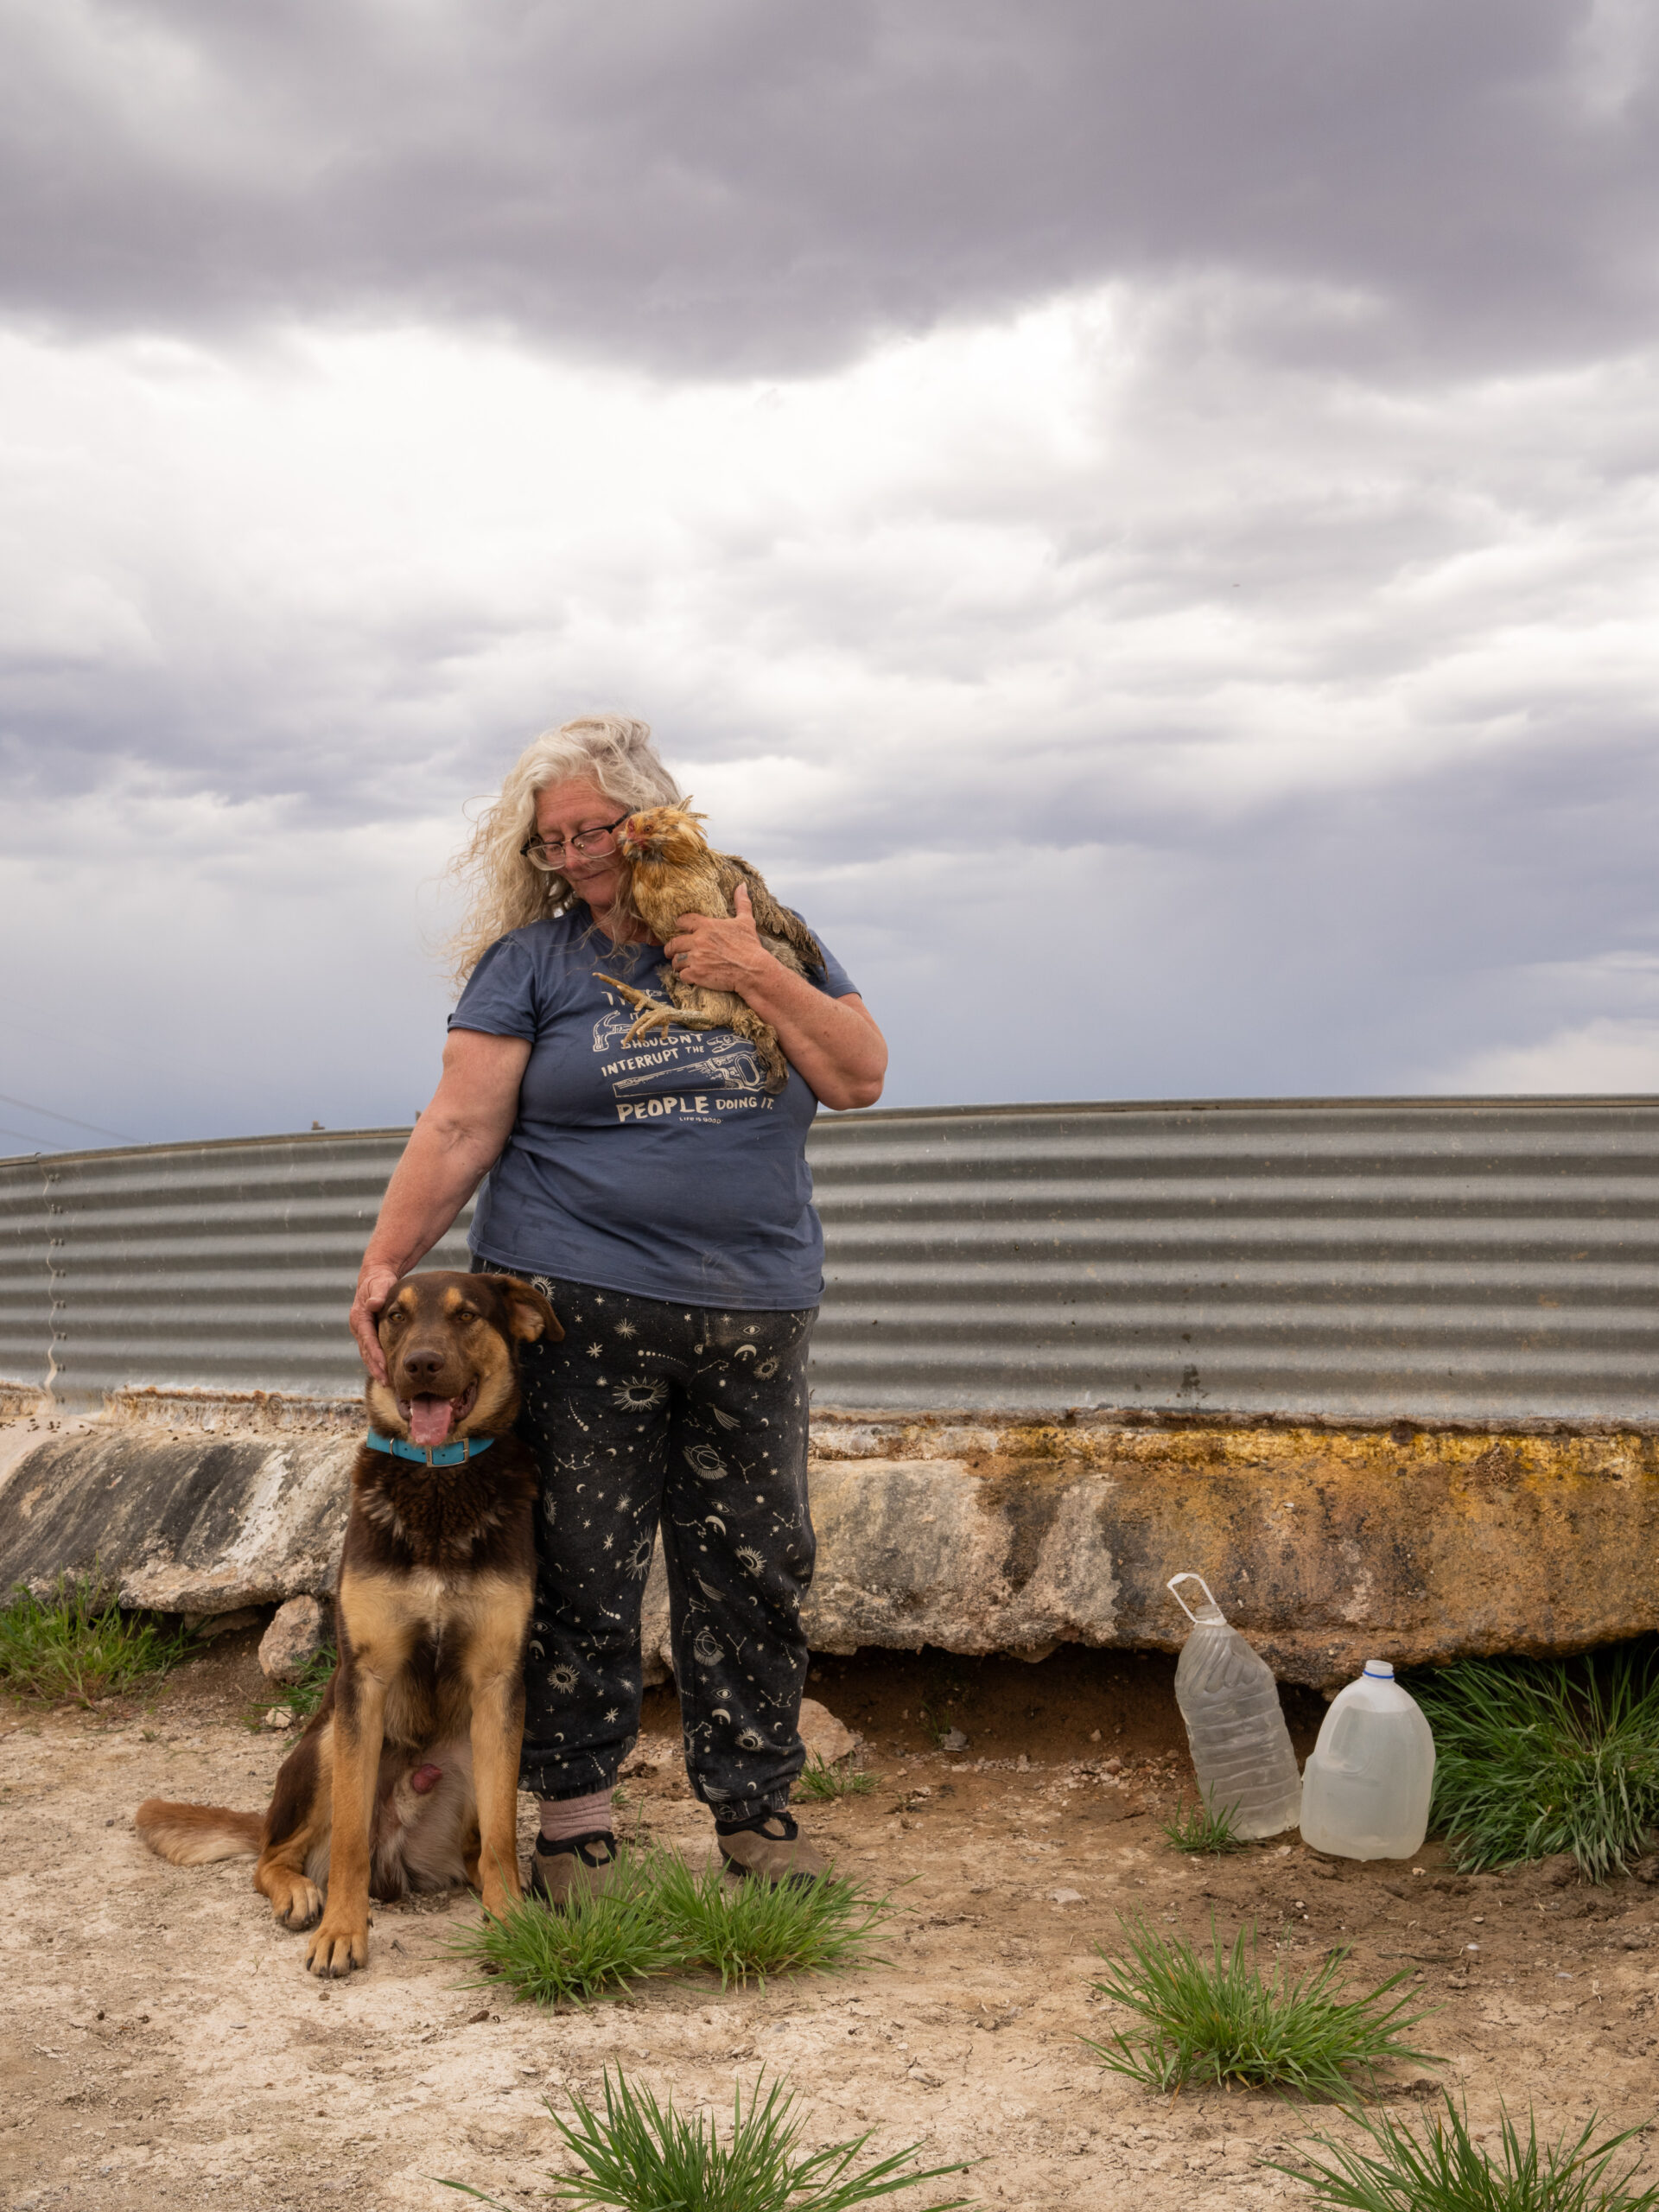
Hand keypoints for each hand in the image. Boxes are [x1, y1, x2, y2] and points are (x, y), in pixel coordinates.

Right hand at [349, 1261, 400, 1381]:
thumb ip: (378, 1293)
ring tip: (387, 1383)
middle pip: (366, 1351)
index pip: (367, 1339)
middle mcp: (358, 1326)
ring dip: (376, 1368)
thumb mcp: (380, 1283)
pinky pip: (371, 1350)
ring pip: (367, 1353)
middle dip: (375, 1367)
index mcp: (359, 1316)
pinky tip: (387, 1372)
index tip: (385, 1367)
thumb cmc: (380, 1279)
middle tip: (387, 1382)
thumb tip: (373, 1303)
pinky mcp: (368, 1333)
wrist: (375, 1276)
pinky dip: (378, 1362)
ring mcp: (361, 1331)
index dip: (376, 1354)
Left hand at [664, 883, 775, 991]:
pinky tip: (691, 977)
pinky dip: (685, 977)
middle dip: (671, 948)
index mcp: (707, 926)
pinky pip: (682, 976)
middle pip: (674, 943)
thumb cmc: (750, 946)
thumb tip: (742, 885)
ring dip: (678, 964)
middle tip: (672, 952)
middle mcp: (698, 941)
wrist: (753, 971)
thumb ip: (741, 903)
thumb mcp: (746, 922)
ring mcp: (696, 958)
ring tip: (681, 966)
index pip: (684, 921)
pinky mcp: (697, 974)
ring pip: (676, 961)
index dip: (679, 924)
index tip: (679, 928)